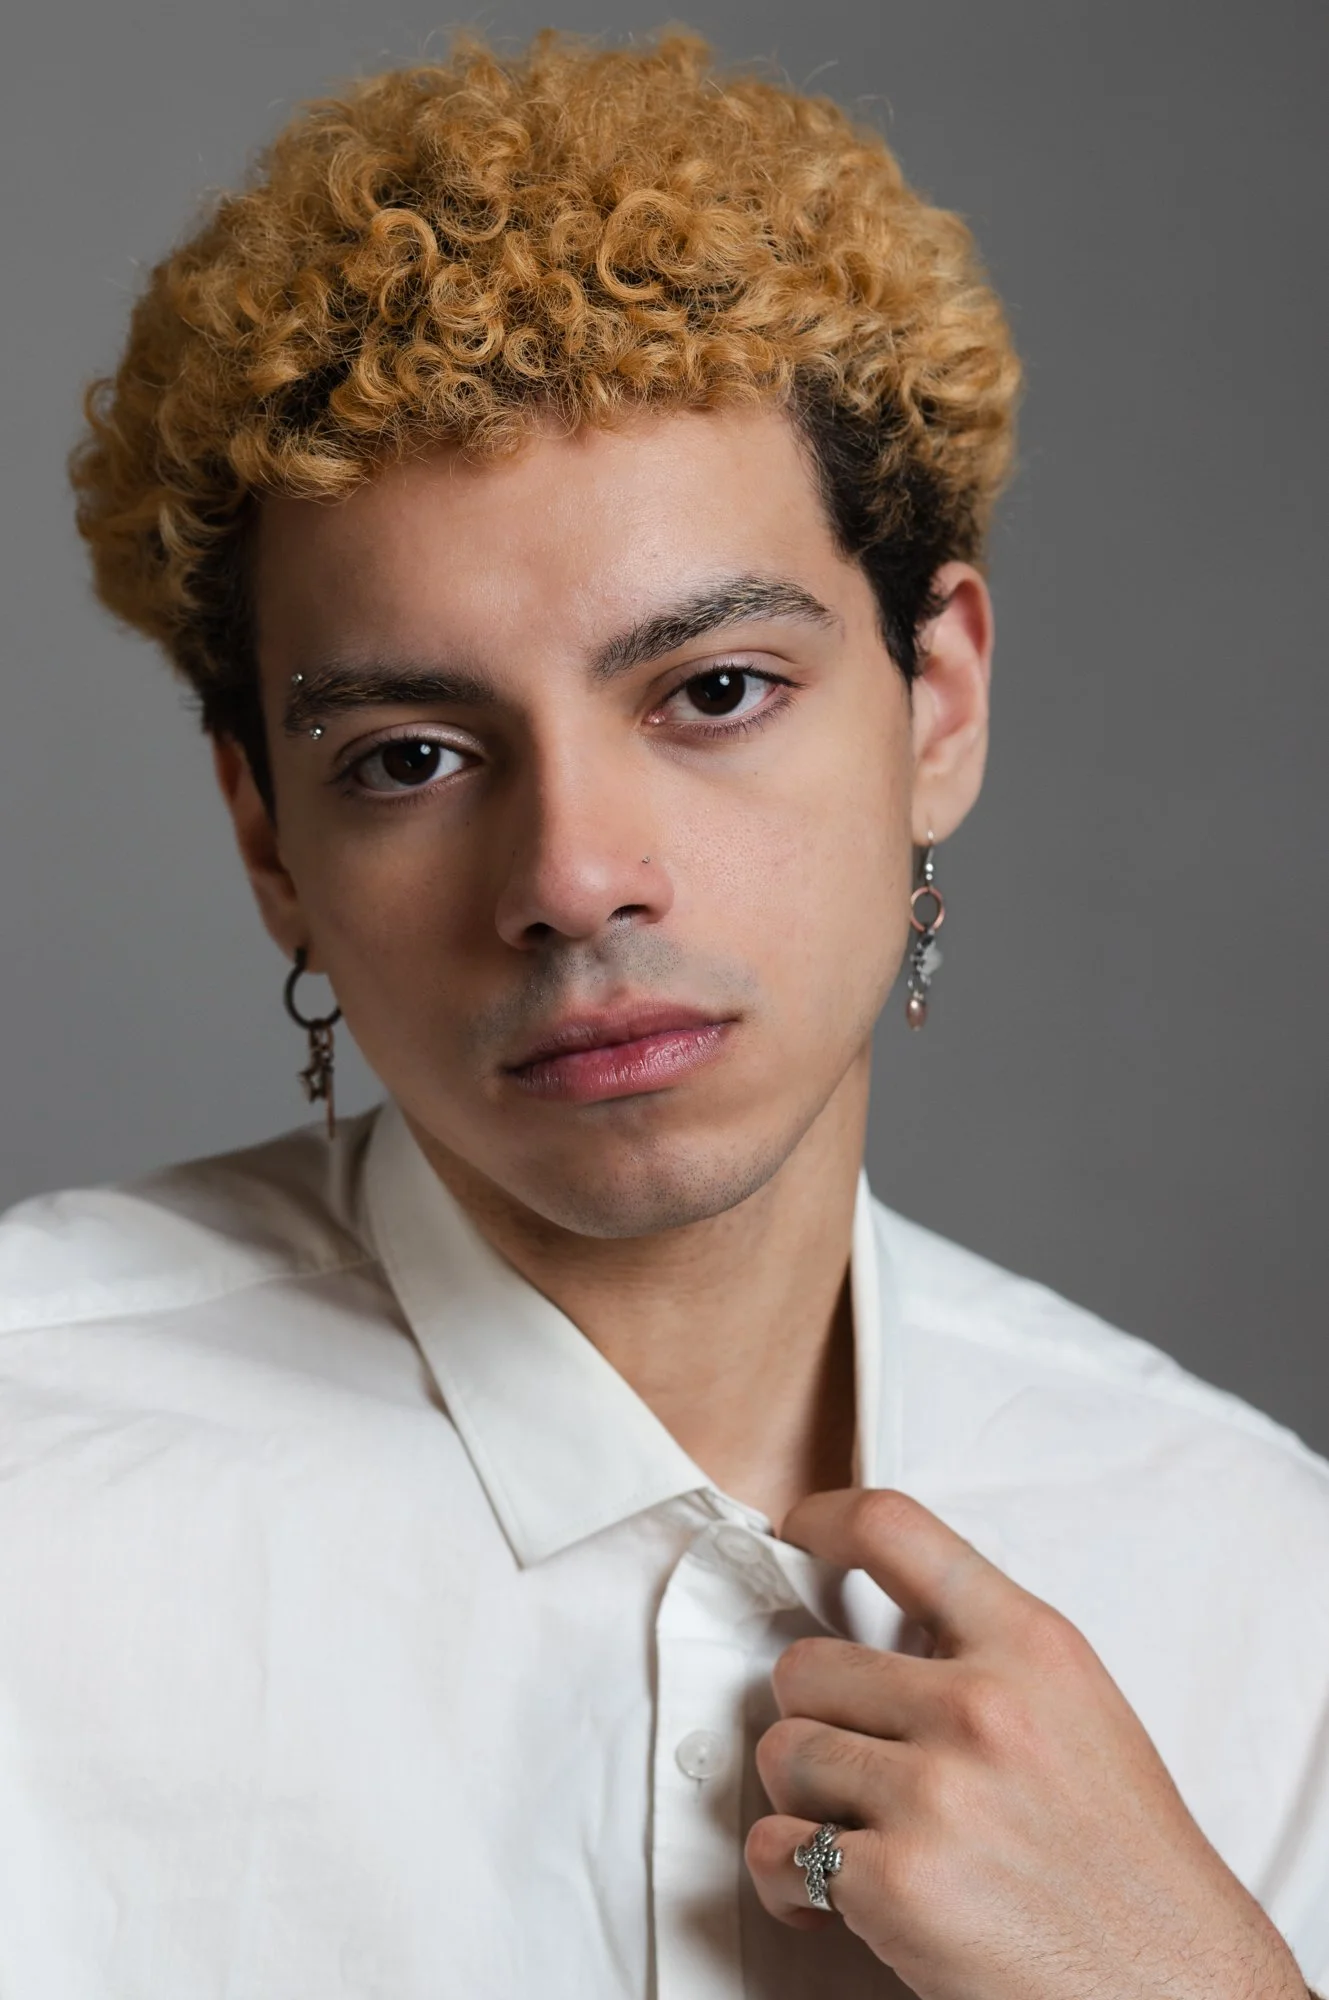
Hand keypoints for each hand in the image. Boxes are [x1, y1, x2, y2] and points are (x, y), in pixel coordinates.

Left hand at [745, 1487, 1306, 1999]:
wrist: (1172, 1987)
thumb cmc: (1127, 1863)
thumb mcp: (1080, 1710)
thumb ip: (988, 1653)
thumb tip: (883, 1626)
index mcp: (1031, 1646)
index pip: (895, 1529)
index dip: (824, 1520)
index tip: (795, 1534)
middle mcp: (980, 1706)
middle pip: (805, 1662)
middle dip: (815, 1718)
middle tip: (853, 1765)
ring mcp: (936, 1792)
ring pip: (782, 1751)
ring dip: (802, 1799)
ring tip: (856, 1833)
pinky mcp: (897, 1881)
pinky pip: (777, 1851)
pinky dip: (788, 1881)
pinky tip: (832, 1897)